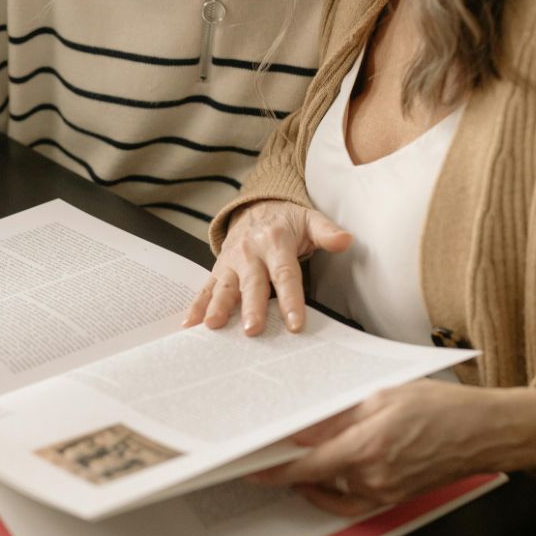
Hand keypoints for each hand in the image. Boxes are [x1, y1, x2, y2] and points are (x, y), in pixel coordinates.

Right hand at [183, 199, 351, 334]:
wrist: (255, 206)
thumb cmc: (286, 221)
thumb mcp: (309, 219)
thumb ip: (327, 232)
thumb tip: (345, 240)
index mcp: (276, 243)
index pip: (285, 274)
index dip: (291, 299)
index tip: (294, 323)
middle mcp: (250, 253)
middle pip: (252, 283)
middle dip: (251, 306)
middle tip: (251, 329)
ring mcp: (231, 262)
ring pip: (224, 286)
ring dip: (218, 306)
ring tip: (213, 326)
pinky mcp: (218, 270)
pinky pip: (206, 288)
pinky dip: (196, 305)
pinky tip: (190, 324)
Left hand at [248, 381, 535, 516]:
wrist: (485, 432)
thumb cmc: (443, 408)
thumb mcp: (383, 396)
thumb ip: (338, 415)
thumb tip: (302, 426)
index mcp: (367, 447)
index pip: (304, 465)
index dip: (272, 468)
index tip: (248, 465)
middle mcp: (372, 477)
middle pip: (313, 478)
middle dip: (288, 466)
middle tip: (267, 453)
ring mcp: (383, 493)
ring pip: (329, 490)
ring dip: (309, 478)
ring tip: (294, 460)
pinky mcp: (393, 499)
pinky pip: (350, 504)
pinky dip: (330, 494)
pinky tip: (322, 480)